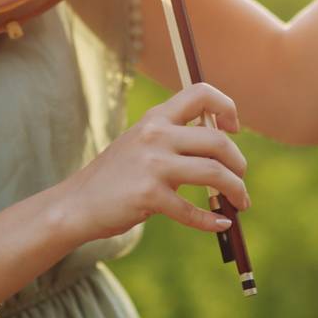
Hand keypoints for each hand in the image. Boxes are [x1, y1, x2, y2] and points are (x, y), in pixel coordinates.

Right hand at [56, 82, 249, 242]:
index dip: (226, 107)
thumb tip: (223, 147)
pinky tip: (220, 224)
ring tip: (240, 202)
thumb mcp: (142, 143)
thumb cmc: (116, 176)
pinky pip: (192, 210)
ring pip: (214, 173)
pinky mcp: (149, 196)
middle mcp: (156, 135)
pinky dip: (211, 220)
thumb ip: (175, 138)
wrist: (77, 204)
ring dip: (236, 190)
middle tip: (240, 178)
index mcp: (156, 117)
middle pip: (218, 140)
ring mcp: (152, 165)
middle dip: (239, 163)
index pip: (201, 93)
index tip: (234, 128)